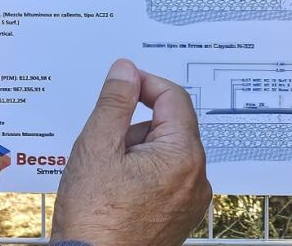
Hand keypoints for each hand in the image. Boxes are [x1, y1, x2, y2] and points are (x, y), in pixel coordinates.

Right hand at [51, 59, 210, 245]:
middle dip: (134, 127)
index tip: (121, 84)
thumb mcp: (97, 147)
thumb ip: (114, 102)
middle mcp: (196, 178)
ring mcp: (189, 200)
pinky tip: (116, 193)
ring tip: (106, 178)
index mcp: (183, 156)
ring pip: (164, 153)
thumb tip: (126, 71)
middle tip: (103, 148)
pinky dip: (142, 175)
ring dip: (136, 153)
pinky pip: (165, 179)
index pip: (173, 97)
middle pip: (169, 126)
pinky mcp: (179, 216)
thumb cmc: (95, 219)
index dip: (144, 83)